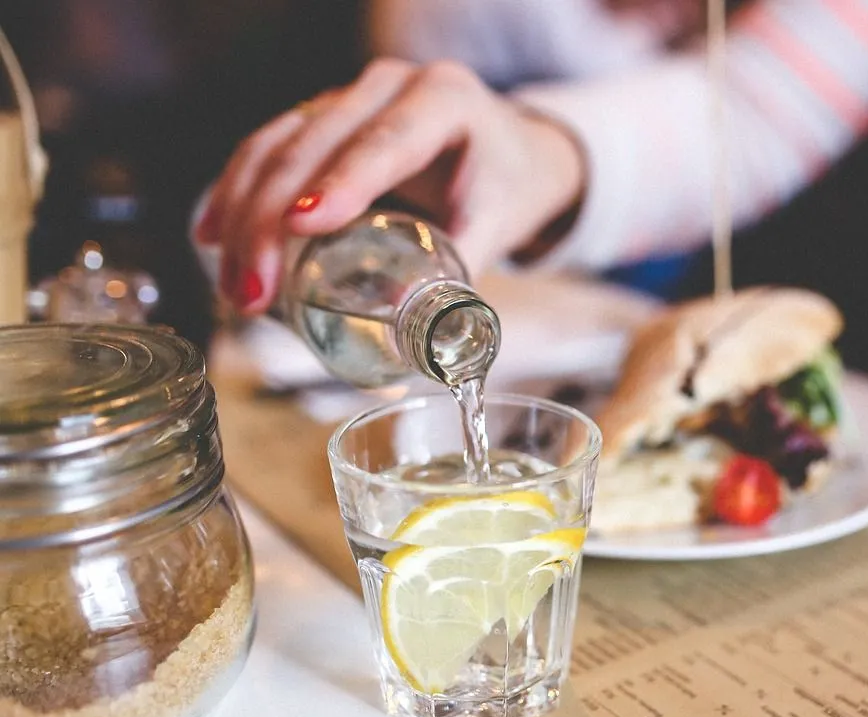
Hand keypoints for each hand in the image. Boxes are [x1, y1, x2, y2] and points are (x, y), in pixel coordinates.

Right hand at [195, 58, 585, 312]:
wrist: (509, 151)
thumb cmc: (506, 185)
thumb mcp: (498, 223)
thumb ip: (462, 272)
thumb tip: (420, 333)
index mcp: (443, 99)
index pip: (386, 140)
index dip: (341, 182)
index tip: (301, 226)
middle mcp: (389, 86)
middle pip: (314, 144)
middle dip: (272, 219)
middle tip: (254, 291)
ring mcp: (349, 97)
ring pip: (277, 144)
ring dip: (243, 214)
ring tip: (236, 287)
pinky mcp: (321, 118)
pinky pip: (267, 147)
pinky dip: (236, 191)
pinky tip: (212, 234)